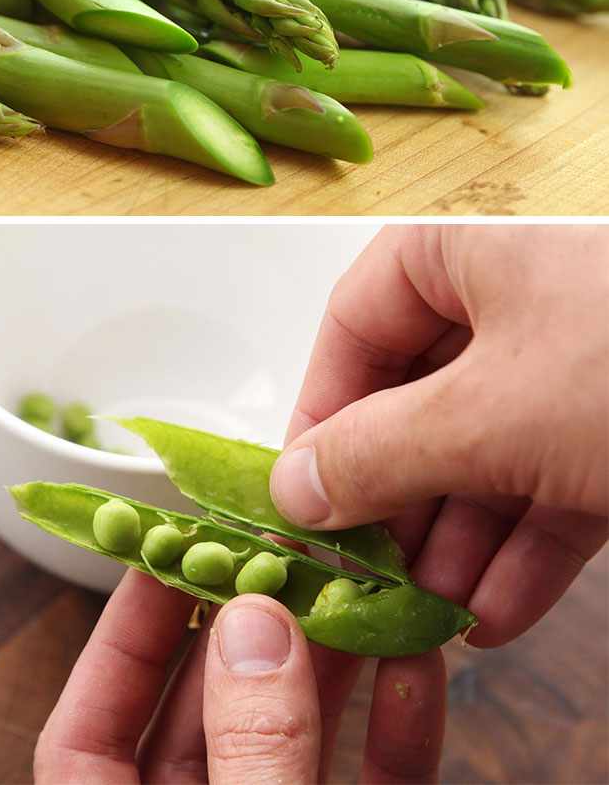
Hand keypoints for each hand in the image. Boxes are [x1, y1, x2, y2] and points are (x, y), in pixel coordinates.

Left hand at [35, 571, 447, 781]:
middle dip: (243, 632)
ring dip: (327, 666)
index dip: (119, 639)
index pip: (85, 735)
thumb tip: (252, 626)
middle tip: (279, 548)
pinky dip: (393, 734)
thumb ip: (252, 747)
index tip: (161, 555)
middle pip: (199, 721)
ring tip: (358, 584)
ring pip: (290, 742)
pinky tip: (415, 669)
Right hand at [272, 224, 607, 646]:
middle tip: (365, 576)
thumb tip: (289, 488)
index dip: (318, 419)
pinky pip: (554, 486)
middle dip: (397, 505)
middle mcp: (517, 299)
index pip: (353, 329)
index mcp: (466, 253)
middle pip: (418, 403)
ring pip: (486, 454)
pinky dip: (524, 552)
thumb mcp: (491, 414)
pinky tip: (494, 613)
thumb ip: (375, 454)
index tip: (299, 499)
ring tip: (427, 615)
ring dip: (455, 544)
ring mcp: (581, 361)